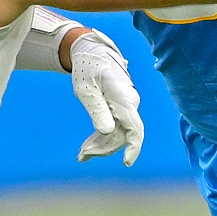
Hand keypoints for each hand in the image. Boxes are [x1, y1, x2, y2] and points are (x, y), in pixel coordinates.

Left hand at [69, 31, 142, 166]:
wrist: (91, 52)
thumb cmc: (87, 68)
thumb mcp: (86, 89)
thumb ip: (97, 109)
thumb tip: (107, 132)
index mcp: (123, 99)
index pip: (135, 128)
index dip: (133, 147)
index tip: (126, 163)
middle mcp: (128, 104)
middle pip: (121, 136)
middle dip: (103, 149)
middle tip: (81, 155)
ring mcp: (125, 107)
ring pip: (116, 134)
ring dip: (100, 146)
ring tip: (81, 155)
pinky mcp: (119, 109)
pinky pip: (113, 128)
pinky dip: (100, 139)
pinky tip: (86, 150)